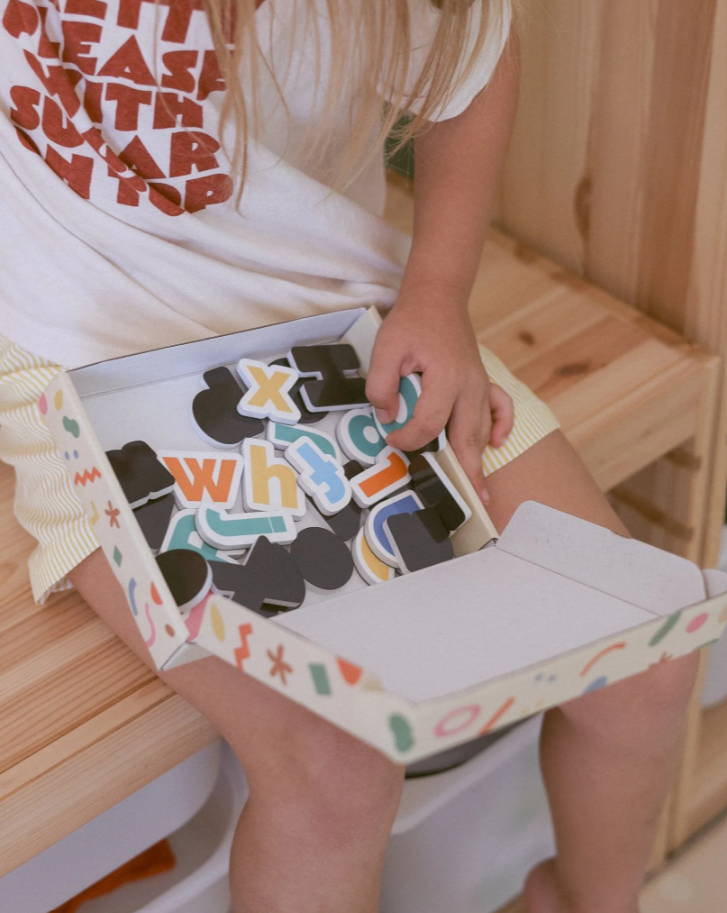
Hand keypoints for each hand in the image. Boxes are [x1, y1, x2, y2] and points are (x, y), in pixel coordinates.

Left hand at [365, 289, 513, 503]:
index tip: (390, 438)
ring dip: (480, 459)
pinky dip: (501, 426)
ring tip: (482, 491)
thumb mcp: (386, 347)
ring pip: (481, 429)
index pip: (428, 424)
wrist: (438, 297)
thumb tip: (386, 416)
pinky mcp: (482, 381)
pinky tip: (496, 444)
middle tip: (472, 502)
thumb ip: (381, 385)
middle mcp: (469, 387)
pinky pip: (501, 408)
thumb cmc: (412, 321)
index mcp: (445, 379)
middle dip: (467, 472)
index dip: (408, 438)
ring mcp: (480, 385)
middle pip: (467, 438)